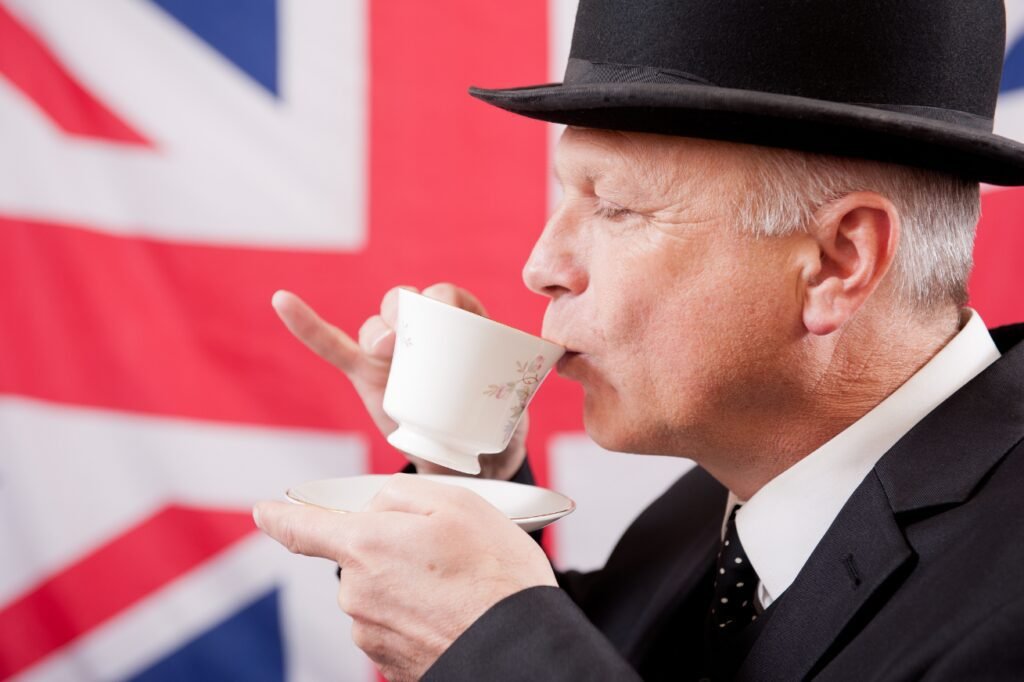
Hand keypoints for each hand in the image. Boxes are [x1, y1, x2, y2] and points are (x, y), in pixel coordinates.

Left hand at [253, 475, 556, 680]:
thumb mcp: (458, 503)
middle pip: (361, 556)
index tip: (265, 511)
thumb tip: (377, 507)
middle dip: (394, 549)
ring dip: (411, 584)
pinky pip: (397, 624)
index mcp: (365, 546)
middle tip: (447, 553)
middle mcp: (356, 593)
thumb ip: (401, 494)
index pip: (303, 528)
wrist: (520, 648)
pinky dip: (420, 615)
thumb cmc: (495, 575)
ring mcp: (371, 633)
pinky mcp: (390, 662)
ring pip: (381, 591)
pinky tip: (455, 613)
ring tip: (460, 587)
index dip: (280, 516)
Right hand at [271, 283, 528, 479]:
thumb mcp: (513, 412)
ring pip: (374, 326)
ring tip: (384, 350)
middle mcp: (424, 331)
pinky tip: (283, 301)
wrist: (464, 463)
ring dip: (376, 330)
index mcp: (463, 327)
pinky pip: (331, 344)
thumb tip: (540, 386)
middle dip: (402, 310)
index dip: (443, 300)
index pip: (448, 298)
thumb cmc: (494, 429)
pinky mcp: (364, 372)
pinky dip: (306, 325)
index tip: (447, 316)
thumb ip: (519, 401)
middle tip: (404, 340)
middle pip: (406, 302)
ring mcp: (391, 352)